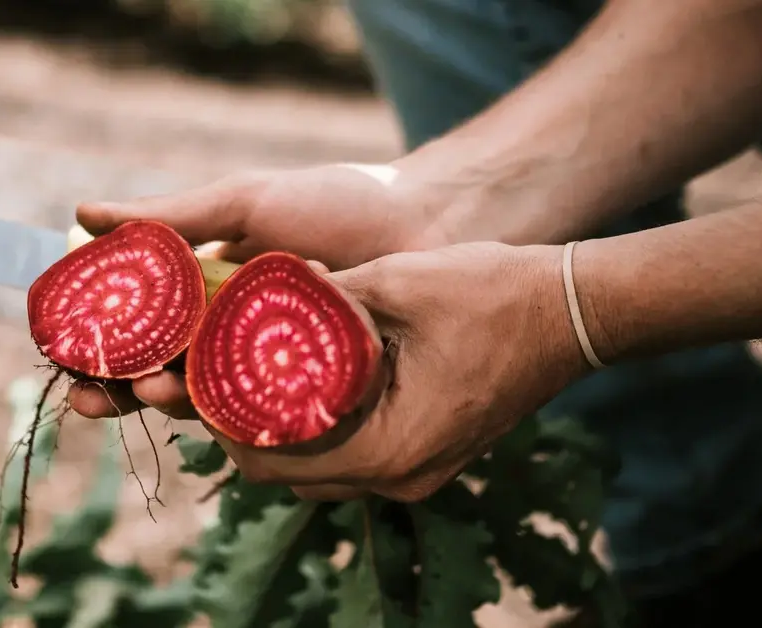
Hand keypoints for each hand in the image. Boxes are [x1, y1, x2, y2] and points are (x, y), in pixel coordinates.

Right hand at [67, 162, 460, 420]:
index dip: (95, 343)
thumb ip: (168, 216)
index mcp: (203, 289)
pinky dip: (232, 419)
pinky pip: (261, 416)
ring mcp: (268, 368)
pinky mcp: (308, 396)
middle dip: (119, 389)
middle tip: (92, 396)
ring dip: (168, 403)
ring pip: (202, 400)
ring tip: (153, 392)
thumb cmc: (336, 206)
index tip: (63, 351)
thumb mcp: (244, 203)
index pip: (134, 325)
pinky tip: (213, 413)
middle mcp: (229, 334)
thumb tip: (81, 212)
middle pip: (157, 372)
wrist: (426, 224)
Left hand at [76, 241, 589, 502]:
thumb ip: (315, 300)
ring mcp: (416, 472)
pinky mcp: (424, 456)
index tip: (189, 377)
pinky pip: (348, 455)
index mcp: (391, 447)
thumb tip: (244, 294)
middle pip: (287, 474)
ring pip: (314, 469)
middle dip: (238, 428)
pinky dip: (312, 427)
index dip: (220, 421)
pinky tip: (293, 382)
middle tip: (202, 376)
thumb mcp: (392, 283)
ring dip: (273, 430)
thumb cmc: (493, 292)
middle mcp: (401, 476)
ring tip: (236, 377)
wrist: (572, 310)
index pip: (273, 460)